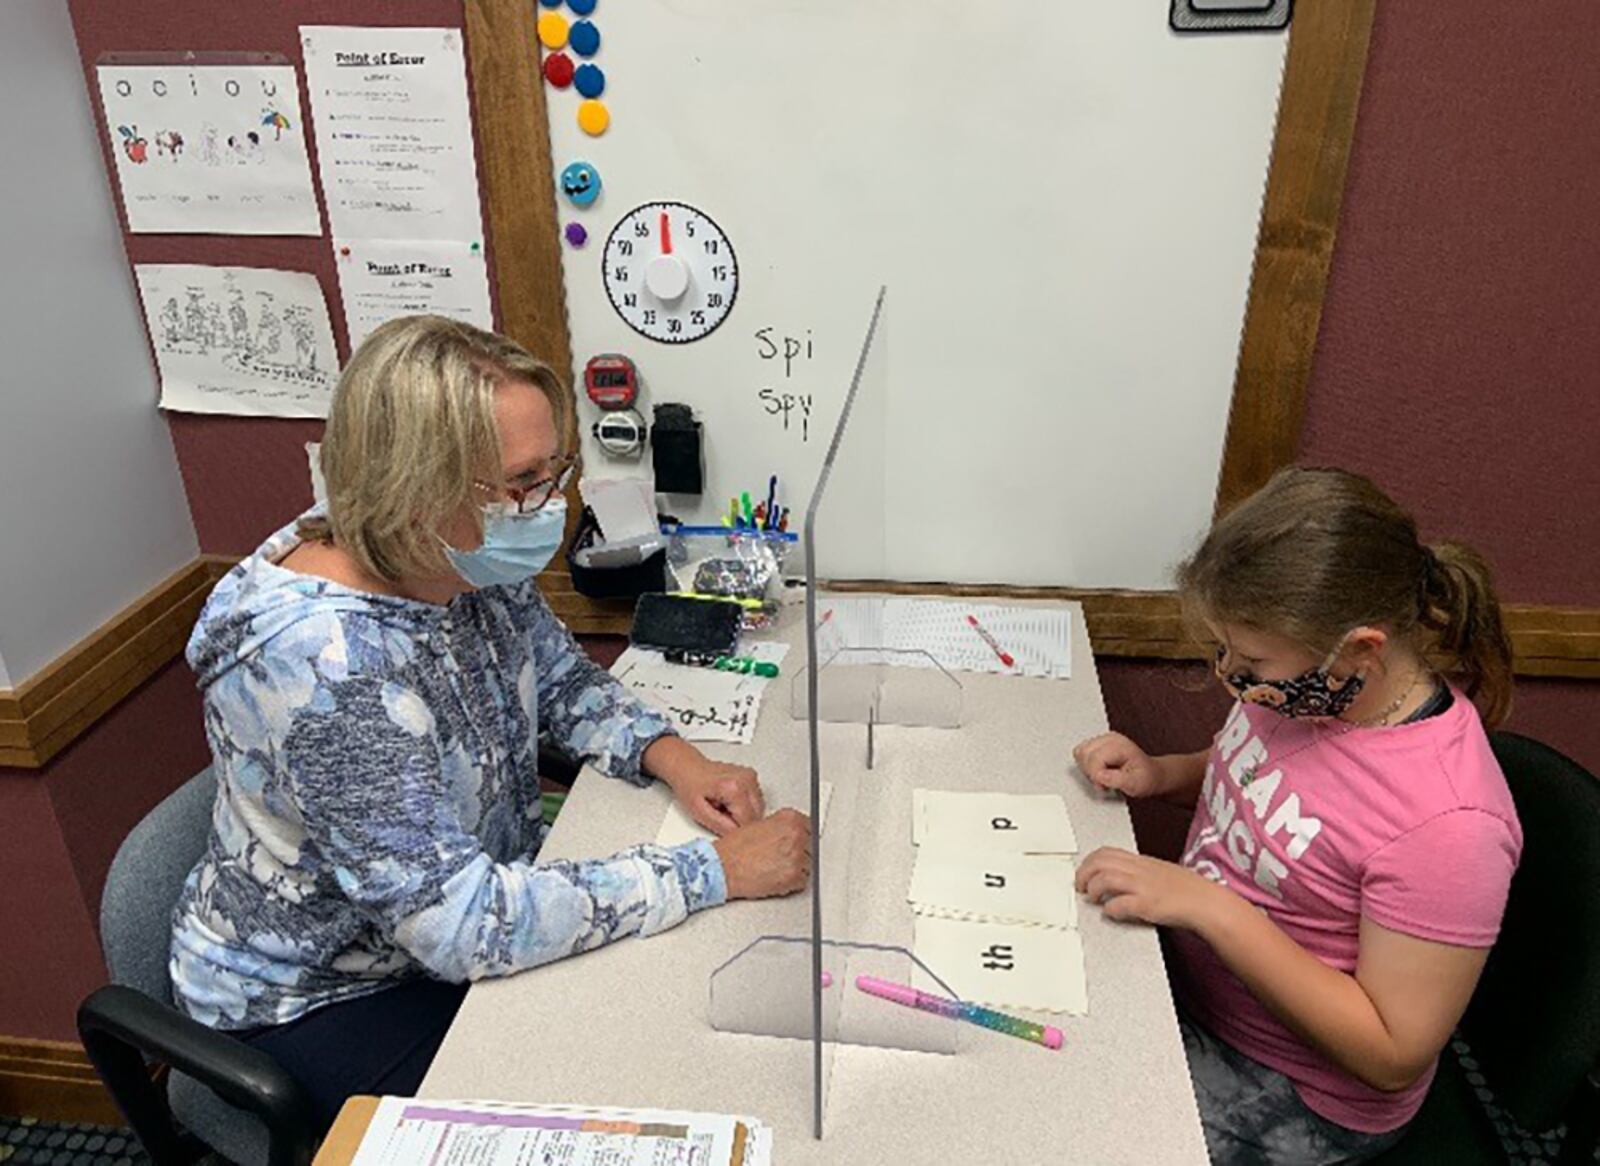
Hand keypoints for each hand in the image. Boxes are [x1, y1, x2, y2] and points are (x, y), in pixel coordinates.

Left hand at [646, 738, 764, 834]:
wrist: (687, 767)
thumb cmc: (689, 785)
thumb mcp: (700, 813)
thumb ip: (721, 827)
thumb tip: (737, 836)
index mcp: (734, 788)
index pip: (748, 821)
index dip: (735, 829)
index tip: (722, 825)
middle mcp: (747, 779)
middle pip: (756, 815)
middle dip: (740, 821)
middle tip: (720, 814)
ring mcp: (751, 776)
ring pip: (758, 809)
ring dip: (743, 814)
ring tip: (723, 806)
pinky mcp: (752, 776)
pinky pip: (756, 800)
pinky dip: (745, 805)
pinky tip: (729, 801)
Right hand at [713, 809, 811, 898]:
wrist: (722, 867)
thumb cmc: (734, 849)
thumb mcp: (759, 825)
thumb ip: (780, 827)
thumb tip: (793, 833)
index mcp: (789, 819)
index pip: (810, 827)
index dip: (800, 837)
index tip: (794, 842)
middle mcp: (796, 835)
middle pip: (811, 846)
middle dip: (799, 852)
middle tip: (781, 857)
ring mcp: (796, 856)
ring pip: (808, 864)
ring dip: (796, 868)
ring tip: (776, 867)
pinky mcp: (794, 876)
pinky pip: (803, 881)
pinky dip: (792, 883)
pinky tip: (776, 876)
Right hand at [1072, 732, 1164, 797]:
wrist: (1150, 774)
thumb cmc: (1145, 778)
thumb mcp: (1135, 784)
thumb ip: (1116, 780)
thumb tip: (1099, 776)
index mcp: (1120, 745)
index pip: (1094, 758)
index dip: (1096, 776)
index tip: (1104, 785)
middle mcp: (1110, 738)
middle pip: (1084, 754)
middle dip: (1091, 772)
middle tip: (1104, 780)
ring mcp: (1103, 739)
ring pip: (1080, 753)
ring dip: (1087, 768)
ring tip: (1102, 775)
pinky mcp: (1098, 744)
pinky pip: (1081, 753)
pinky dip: (1086, 765)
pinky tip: (1099, 770)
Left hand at [1075, 847, 1222, 928]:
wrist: (1207, 903)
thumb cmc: (1187, 891)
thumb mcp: (1159, 873)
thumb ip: (1139, 873)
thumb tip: (1119, 879)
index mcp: (1142, 862)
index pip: (1107, 852)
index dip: (1090, 861)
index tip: (1084, 872)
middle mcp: (1140, 870)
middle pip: (1100, 862)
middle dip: (1084, 873)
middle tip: (1080, 887)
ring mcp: (1143, 886)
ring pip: (1106, 878)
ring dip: (1093, 889)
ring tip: (1092, 898)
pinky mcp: (1148, 904)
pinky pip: (1120, 903)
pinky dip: (1110, 908)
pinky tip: (1110, 912)